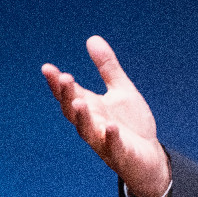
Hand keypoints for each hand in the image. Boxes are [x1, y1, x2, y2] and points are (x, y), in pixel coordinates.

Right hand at [43, 36, 171, 196]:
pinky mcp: (122, 156)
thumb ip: (107, 68)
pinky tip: (111, 127)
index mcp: (91, 108)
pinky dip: (111, 138)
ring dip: (83, 117)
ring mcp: (105, 142)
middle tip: (63, 78)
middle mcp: (93, 125)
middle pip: (74, 111)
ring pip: (88, 131)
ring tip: (79, 102)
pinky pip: (114, 148)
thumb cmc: (132, 125)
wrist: (150, 157)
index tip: (47, 68)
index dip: (57, 83)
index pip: (69, 94)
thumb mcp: (121, 90)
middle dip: (67, 96)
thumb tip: (92, 38)